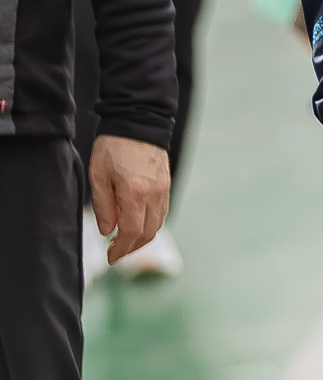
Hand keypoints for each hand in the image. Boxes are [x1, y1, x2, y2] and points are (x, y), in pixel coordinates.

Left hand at [90, 135, 170, 264]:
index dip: (121, 249)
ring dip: (142, 237)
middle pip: (148, 232)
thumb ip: (103, 206)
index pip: (131, 232)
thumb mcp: (99, 177)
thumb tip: (107, 231)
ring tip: (125, 241)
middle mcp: (154, 194)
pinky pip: (162, 212)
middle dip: (132, 247)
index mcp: (135, 193)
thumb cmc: (114, 147)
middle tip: (115, 253)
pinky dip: (150, 224)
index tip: (110, 257)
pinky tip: (137, 224)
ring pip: (158, 224)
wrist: (138, 121)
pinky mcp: (166, 184)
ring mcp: (163, 189)